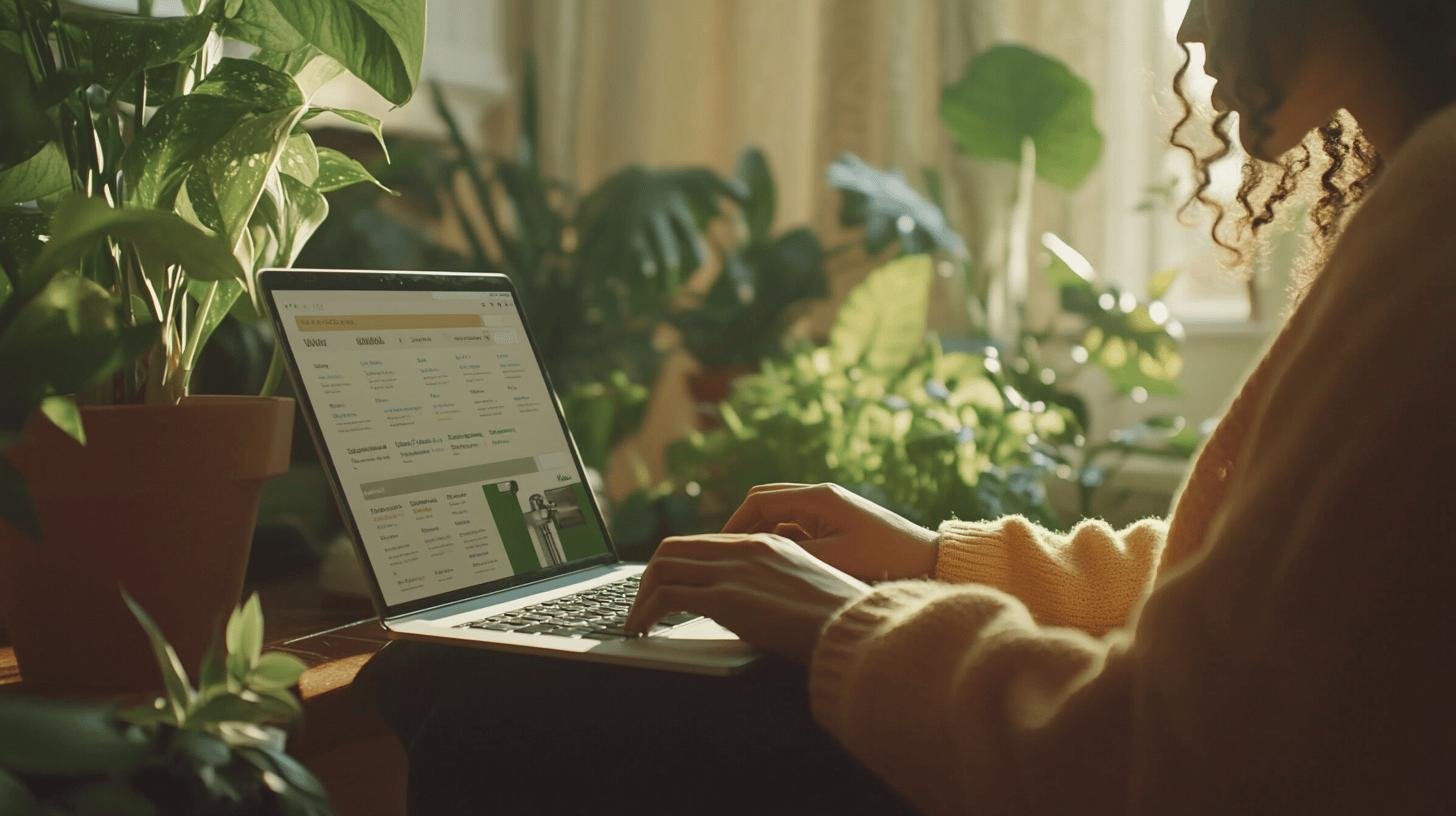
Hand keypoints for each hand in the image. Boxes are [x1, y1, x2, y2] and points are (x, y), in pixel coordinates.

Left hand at [625, 533, 870, 662]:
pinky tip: (643, 631)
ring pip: (663, 567)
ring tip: (636, 623)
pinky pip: (667, 597)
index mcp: (764, 542)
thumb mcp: (801, 586)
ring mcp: (734, 570)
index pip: (702, 543)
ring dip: (641, 597)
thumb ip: (771, 582)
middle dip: (648, 578)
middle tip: (640, 607)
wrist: (853, 627)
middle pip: (673, 549)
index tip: (663, 590)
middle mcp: (745, 548)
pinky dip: (646, 612)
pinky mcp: (727, 597)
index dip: (674, 566)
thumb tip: (747, 603)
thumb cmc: (836, 617)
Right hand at [721, 483, 939, 580]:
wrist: (930, 561)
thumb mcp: (833, 560)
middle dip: (742, 530)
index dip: (732, 525)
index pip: (758, 502)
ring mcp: (829, 510)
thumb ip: (791, 555)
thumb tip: (752, 560)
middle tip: (723, 559)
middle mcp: (820, 497)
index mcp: (817, 498)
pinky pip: (797, 529)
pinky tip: (776, 570)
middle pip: (764, 505)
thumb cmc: (885, 560)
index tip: (716, 550)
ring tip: (745, 568)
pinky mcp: (836, 524)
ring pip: (779, 518)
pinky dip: (782, 545)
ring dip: (761, 539)